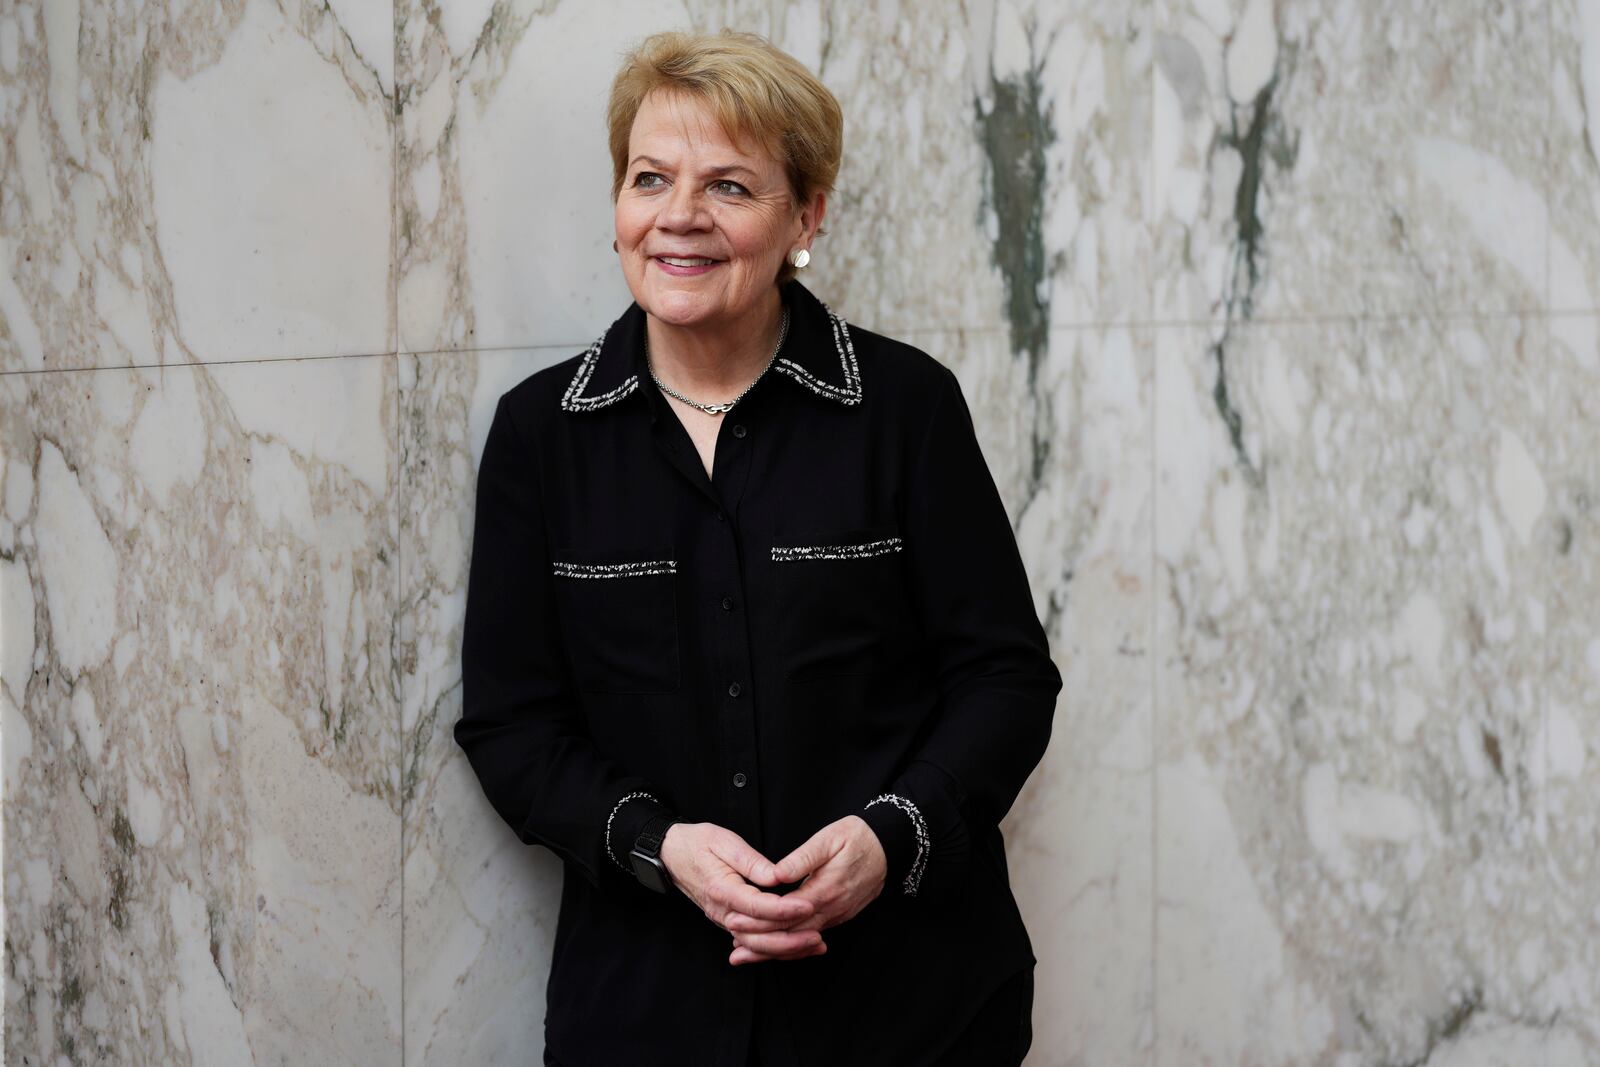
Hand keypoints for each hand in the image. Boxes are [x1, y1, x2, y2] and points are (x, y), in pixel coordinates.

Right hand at [657, 822, 824, 965]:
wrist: (671, 854)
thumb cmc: (698, 843)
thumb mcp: (725, 841)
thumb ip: (752, 861)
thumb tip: (777, 876)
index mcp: (722, 890)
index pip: (758, 906)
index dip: (785, 909)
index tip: (808, 905)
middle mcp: (722, 912)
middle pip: (758, 936)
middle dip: (791, 939)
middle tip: (818, 937)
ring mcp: (723, 920)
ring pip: (756, 945)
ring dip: (786, 949)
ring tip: (815, 945)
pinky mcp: (728, 922)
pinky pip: (753, 942)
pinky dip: (776, 948)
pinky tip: (797, 948)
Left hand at [723, 814, 887, 965]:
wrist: (890, 846)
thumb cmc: (858, 838)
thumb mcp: (829, 839)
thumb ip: (802, 858)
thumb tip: (776, 873)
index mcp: (825, 890)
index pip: (786, 913)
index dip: (759, 920)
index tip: (735, 920)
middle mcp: (832, 909)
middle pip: (792, 935)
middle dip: (762, 944)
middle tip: (734, 951)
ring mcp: (838, 915)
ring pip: (801, 941)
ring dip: (774, 950)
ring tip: (747, 955)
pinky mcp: (841, 916)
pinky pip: (812, 936)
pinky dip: (792, 945)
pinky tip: (775, 948)